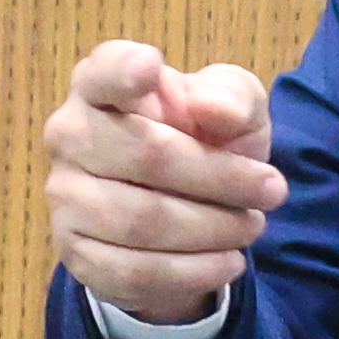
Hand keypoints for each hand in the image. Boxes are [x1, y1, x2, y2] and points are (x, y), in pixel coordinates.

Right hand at [42, 40, 284, 324]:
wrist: (187, 209)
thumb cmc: (206, 138)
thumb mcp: (237, 108)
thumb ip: (233, 95)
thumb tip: (212, 109)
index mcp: (102, 85)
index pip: (102, 72)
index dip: (122, 71)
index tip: (150, 67)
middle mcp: (70, 136)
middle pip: (146, 155)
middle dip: (221, 177)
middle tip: (273, 189)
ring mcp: (66, 198)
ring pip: (141, 221)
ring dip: (213, 228)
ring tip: (252, 225)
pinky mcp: (76, 254)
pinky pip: (134, 271)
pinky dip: (193, 271)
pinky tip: (228, 261)